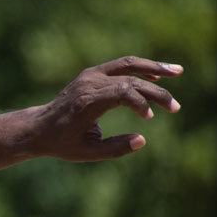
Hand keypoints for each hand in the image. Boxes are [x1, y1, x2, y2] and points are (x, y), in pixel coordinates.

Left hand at [30, 56, 182, 161]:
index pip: (122, 92)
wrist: (39, 127)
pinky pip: (120, 66)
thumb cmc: (62, 142)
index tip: (150, 118)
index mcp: (87, 102)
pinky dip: (140, 69)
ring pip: (127, 64)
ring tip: (178, 71)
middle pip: (129, 79)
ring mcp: (90, 76)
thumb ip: (115, 149)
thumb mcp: (86, 152)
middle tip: (175, 108)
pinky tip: (157, 76)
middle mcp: (89, 84)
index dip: (141, 102)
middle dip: (155, 92)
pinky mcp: (91, 74)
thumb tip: (141, 140)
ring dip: (154, 67)